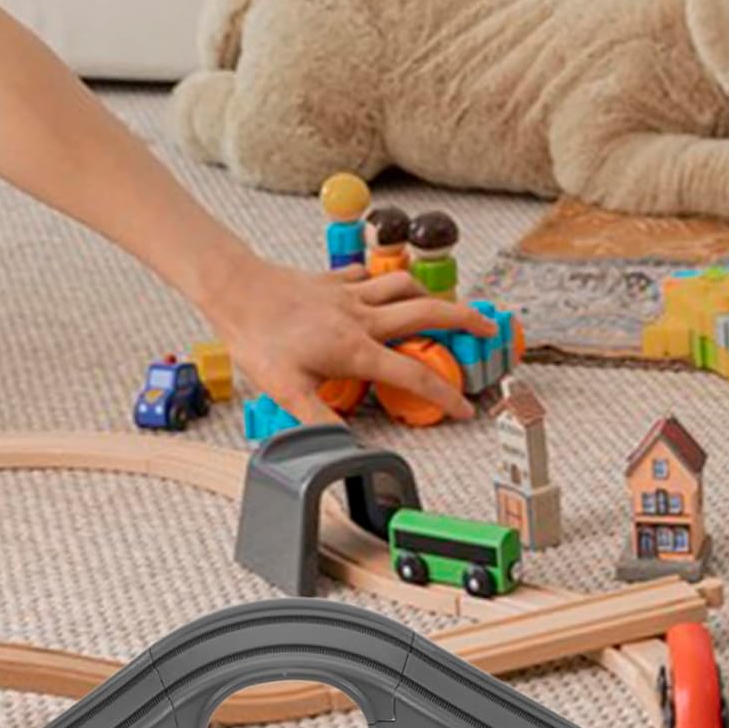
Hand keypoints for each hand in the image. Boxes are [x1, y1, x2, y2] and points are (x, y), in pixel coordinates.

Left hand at [206, 258, 497, 424]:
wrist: (237, 290)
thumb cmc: (258, 338)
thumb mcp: (286, 390)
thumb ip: (318, 421)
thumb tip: (344, 450)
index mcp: (356, 350)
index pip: (414, 375)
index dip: (446, 396)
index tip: (467, 410)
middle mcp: (362, 318)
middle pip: (428, 314)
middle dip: (466, 321)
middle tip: (491, 330)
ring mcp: (349, 295)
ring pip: (405, 286)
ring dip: (430, 295)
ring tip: (444, 308)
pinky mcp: (333, 280)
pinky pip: (370, 277)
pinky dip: (385, 282)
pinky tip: (385, 289)